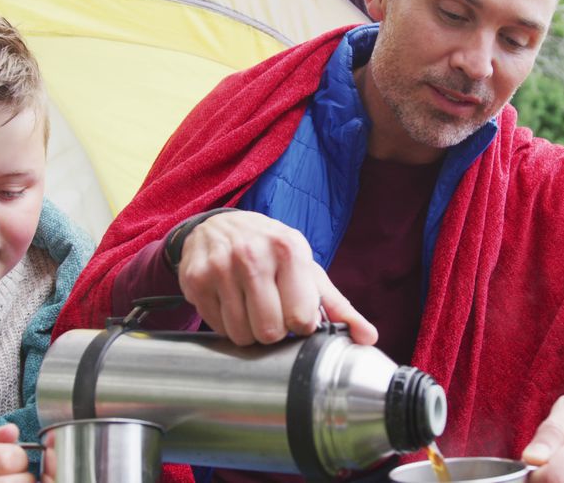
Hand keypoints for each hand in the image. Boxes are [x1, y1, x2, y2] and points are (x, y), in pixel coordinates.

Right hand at [176, 210, 377, 345]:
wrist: (220, 225)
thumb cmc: (272, 252)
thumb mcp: (307, 270)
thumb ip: (338, 307)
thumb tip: (368, 338)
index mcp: (289, 248)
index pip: (301, 318)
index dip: (300, 325)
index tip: (295, 313)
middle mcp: (252, 254)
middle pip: (269, 331)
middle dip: (274, 332)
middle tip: (271, 313)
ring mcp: (220, 267)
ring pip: (241, 334)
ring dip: (249, 332)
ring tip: (250, 308)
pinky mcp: (195, 280)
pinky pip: (217, 327)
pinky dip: (226, 324)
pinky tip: (230, 302)